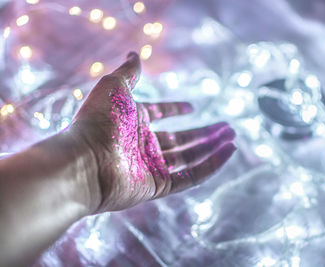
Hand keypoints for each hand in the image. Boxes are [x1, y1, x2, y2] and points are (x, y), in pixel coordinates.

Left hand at [70, 52, 235, 211]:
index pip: (160, 114)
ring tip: (232, 138)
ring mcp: (151, 166)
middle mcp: (144, 145)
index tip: (192, 108)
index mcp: (134, 122)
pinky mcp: (158, 185)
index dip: (176, 109)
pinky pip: (190, 176)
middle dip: (205, 133)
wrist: (83, 162)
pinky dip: (210, 166)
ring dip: (212, 148)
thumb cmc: (97, 122)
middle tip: (227, 127)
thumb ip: (129, 73)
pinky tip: (227, 153)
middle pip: (181, 138)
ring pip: (190, 157)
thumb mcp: (113, 88)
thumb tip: (135, 53)